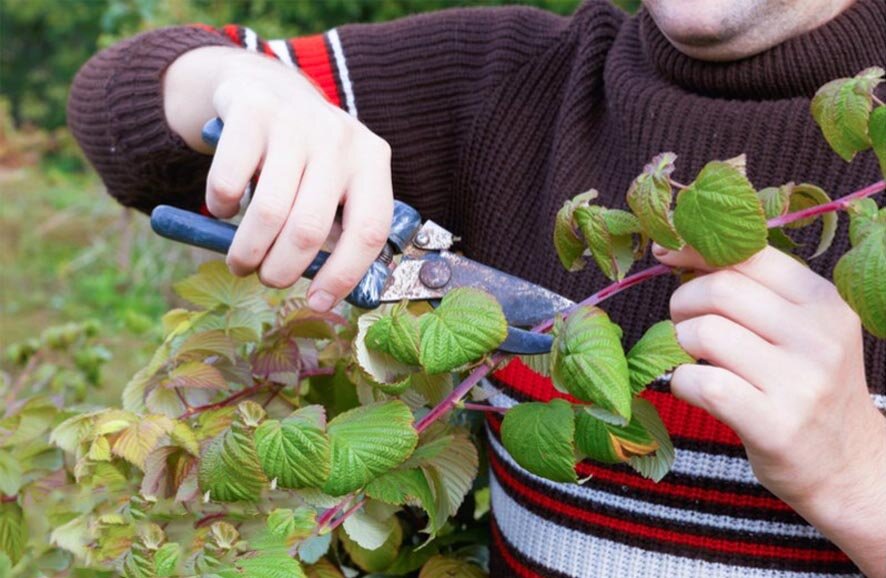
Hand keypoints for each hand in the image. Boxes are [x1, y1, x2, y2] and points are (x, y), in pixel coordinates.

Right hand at [165, 47, 392, 310]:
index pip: (369, 230)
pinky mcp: (252, 111)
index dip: (343, 274)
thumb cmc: (306, 157)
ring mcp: (297, 121)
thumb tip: (324, 292)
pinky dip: (222, 207)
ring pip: (269, 212)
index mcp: (372, 161)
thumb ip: (338, 227)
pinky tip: (226, 207)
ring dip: (247, 251)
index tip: (318, 302)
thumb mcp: (336, 183)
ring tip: (241, 261)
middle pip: (310, 229)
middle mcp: (340, 138)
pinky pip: (230, 183)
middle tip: (268, 278)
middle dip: (282, 269)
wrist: (266, 86)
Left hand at [654, 244, 885, 576]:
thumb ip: (754, 290)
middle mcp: (819, 336)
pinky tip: (692, 387)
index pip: (749, 254)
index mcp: (824, 301)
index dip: (697, 250)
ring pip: (704, 333)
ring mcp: (800, 382)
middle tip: (683, 324)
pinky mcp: (775, 424)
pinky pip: (701, 383)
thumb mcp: (801, 329)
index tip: (667, 254)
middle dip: (683, 302)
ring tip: (692, 357)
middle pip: (720, 289)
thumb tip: (678, 250)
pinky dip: (680, 381)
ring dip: (679, 343)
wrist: (848, 465)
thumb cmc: (806, 386)